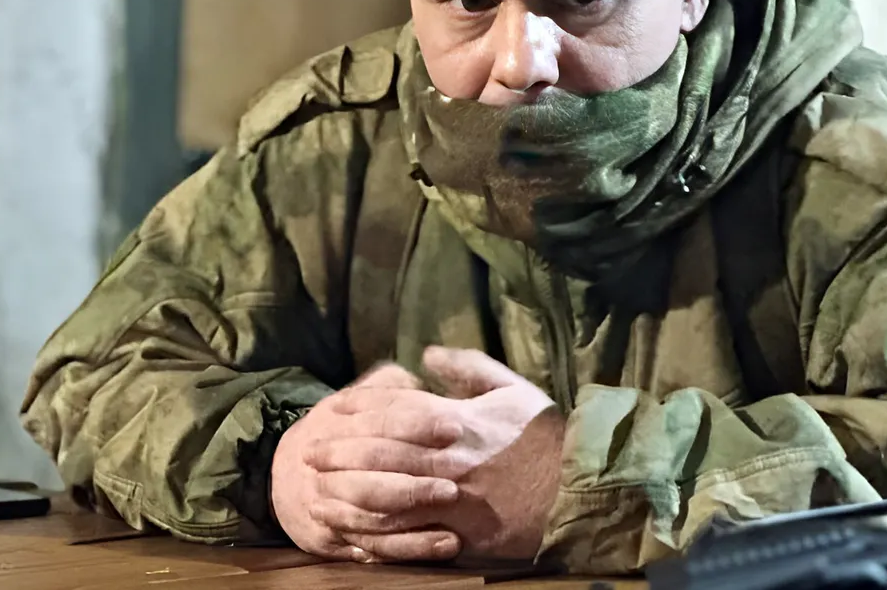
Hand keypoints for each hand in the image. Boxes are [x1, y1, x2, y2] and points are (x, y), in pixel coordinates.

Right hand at [269, 362, 464, 562]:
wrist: (286, 473)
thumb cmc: (338, 429)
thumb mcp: (356, 396)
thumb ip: (388, 385)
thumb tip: (418, 377)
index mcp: (336, 421)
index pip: (380, 423)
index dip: (418, 425)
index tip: (455, 428)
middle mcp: (329, 465)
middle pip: (373, 477)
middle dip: (415, 482)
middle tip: (455, 482)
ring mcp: (331, 505)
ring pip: (374, 516)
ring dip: (415, 518)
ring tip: (453, 514)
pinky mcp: (338, 539)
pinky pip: (377, 547)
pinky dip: (412, 548)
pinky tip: (446, 543)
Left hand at [320, 347, 565, 561]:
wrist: (575, 490)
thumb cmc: (543, 435)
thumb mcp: (512, 388)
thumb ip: (467, 368)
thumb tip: (426, 354)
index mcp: (458, 419)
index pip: (396, 409)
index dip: (360, 408)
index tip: (334, 409)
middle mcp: (446, 458)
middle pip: (380, 451)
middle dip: (341, 450)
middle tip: (311, 451)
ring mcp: (449, 498)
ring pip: (385, 493)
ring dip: (346, 489)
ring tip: (318, 486)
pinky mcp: (456, 533)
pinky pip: (406, 533)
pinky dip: (373, 529)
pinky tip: (350, 526)